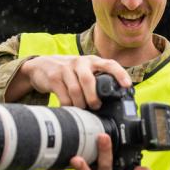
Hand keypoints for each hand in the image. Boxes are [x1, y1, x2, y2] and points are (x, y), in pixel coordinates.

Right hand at [5, 55, 130, 107]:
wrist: (43, 66)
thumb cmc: (71, 72)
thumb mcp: (85, 70)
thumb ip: (98, 80)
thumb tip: (115, 100)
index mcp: (93, 61)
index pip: (109, 64)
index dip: (119, 74)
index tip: (127, 85)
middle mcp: (80, 62)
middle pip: (88, 80)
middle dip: (93, 97)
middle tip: (96, 106)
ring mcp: (65, 69)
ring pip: (75, 90)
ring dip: (80, 104)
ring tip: (82, 109)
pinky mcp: (54, 77)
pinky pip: (63, 96)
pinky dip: (69, 105)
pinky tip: (70, 108)